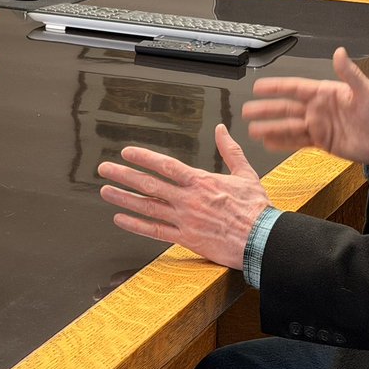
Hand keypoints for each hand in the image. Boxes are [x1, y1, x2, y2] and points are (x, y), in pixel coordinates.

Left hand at [98, 125, 270, 269]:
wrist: (263, 240)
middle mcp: (188, 199)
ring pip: (147, 206)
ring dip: (123, 198)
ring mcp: (185, 219)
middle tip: (104, 169)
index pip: (166, 165)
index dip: (143, 158)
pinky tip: (121, 219)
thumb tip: (221, 129)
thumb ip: (229, 150)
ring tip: (105, 191)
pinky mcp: (186, 238)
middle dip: (124, 175)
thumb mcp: (246, 173)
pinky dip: (136, 225)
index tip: (126, 152)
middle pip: (149, 184)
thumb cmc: (257, 209)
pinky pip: (155, 231)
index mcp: (201, 181)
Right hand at [242, 47, 368, 163]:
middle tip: (247, 111)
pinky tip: (269, 143)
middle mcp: (318, 108)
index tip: (258, 86)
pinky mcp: (321, 142)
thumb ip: (350, 73)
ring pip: (288, 126)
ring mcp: (318, 125)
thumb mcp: (367, 92)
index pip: (295, 88)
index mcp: (326, 93)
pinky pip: (297, 142)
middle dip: (265, 109)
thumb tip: (339, 52)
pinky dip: (283, 142)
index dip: (276, 87)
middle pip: (285, 108)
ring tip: (253, 130)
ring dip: (270, 127)